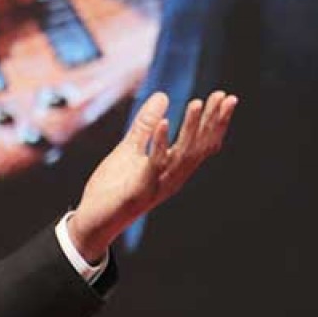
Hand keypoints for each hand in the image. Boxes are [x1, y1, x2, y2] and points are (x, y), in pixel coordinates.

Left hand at [69, 91, 238, 261]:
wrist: (92, 220)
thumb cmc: (112, 188)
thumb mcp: (129, 150)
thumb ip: (145, 126)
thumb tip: (163, 96)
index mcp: (172, 169)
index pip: (201, 143)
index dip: (215, 122)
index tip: (225, 97)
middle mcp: (172, 178)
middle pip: (199, 148)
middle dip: (212, 122)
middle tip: (224, 97)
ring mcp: (157, 185)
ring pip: (182, 155)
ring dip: (190, 128)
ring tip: (197, 103)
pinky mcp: (139, 191)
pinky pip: (153, 164)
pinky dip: (159, 143)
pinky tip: (163, 123)